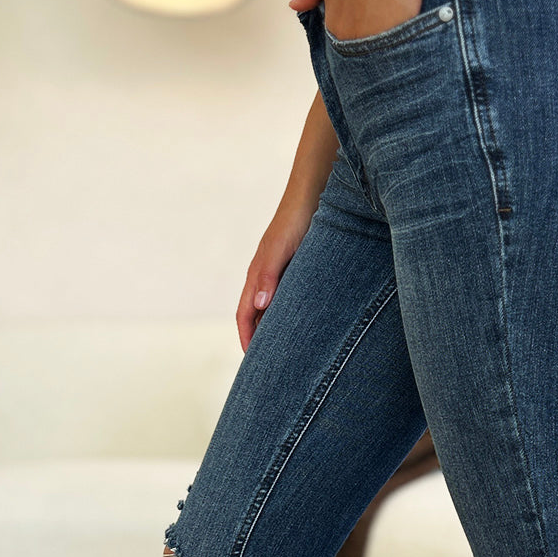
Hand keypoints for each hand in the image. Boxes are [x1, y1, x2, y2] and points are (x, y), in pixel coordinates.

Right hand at [236, 200, 315, 352]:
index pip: (244, 314)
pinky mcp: (298, 268)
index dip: (246, 337)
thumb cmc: (296, 218)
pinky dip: (293, 313)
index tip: (251, 361)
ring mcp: (281, 272)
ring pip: (274, 307)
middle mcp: (266, 276)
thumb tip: (258, 306)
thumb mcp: (280, 249)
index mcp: (257, 274)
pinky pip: (291, 297)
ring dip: (277, 327)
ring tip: (288, 350)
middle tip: (269, 364)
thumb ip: (269, 275)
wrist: (314, 191)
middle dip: (260, 338)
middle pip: (258, 314)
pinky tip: (306, 322)